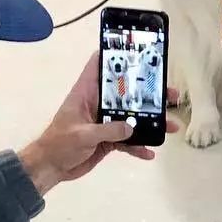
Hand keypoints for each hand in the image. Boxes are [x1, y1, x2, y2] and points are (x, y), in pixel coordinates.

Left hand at [18, 54, 178, 195]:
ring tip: (171, 126)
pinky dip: (139, 146)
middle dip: (149, 93)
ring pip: (132, 117)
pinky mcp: (108, 139)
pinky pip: (128, 140)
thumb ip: (108, 130)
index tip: (138, 52)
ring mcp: (105, 121)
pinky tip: (150, 152)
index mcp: (86, 93)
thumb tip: (132, 128)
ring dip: (152, 121)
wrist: (51, 168)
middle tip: (171, 95)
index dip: (115, 55)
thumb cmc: (59, 144)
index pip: (98, 65)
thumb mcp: (82, 135)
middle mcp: (98, 103)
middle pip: (127, 92)